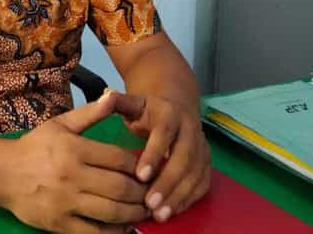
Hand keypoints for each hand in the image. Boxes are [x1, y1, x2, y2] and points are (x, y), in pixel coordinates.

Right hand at [3, 91, 150, 232]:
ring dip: (134, 214)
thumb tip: (114, 96)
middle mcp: (72, 176)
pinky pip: (95, 233)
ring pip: (112, 212)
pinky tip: (125, 227)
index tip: (149, 169)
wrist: (3, 173)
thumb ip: (90, 113)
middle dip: (143, 192)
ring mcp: (66, 203)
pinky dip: (115, 232)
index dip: (140, 166)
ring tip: (144, 210)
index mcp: (74, 149)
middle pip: (120, 187)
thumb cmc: (36, 146)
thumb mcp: (60, 124)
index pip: (119, 159)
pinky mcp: (60, 225)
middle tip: (153, 193)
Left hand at [115, 93, 210, 222]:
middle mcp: (190, 129)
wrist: (176, 105)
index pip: (164, 133)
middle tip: (150, 203)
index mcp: (170, 113)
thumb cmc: (147, 110)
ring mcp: (202, 146)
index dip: (154, 154)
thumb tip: (105, 96)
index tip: (140, 176)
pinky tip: (172, 211)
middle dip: (168, 182)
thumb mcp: (132, 102)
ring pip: (195, 173)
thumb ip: (118, 102)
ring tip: (160, 215)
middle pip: (184, 157)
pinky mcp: (206, 162)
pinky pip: (202, 183)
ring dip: (179, 195)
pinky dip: (189, 199)